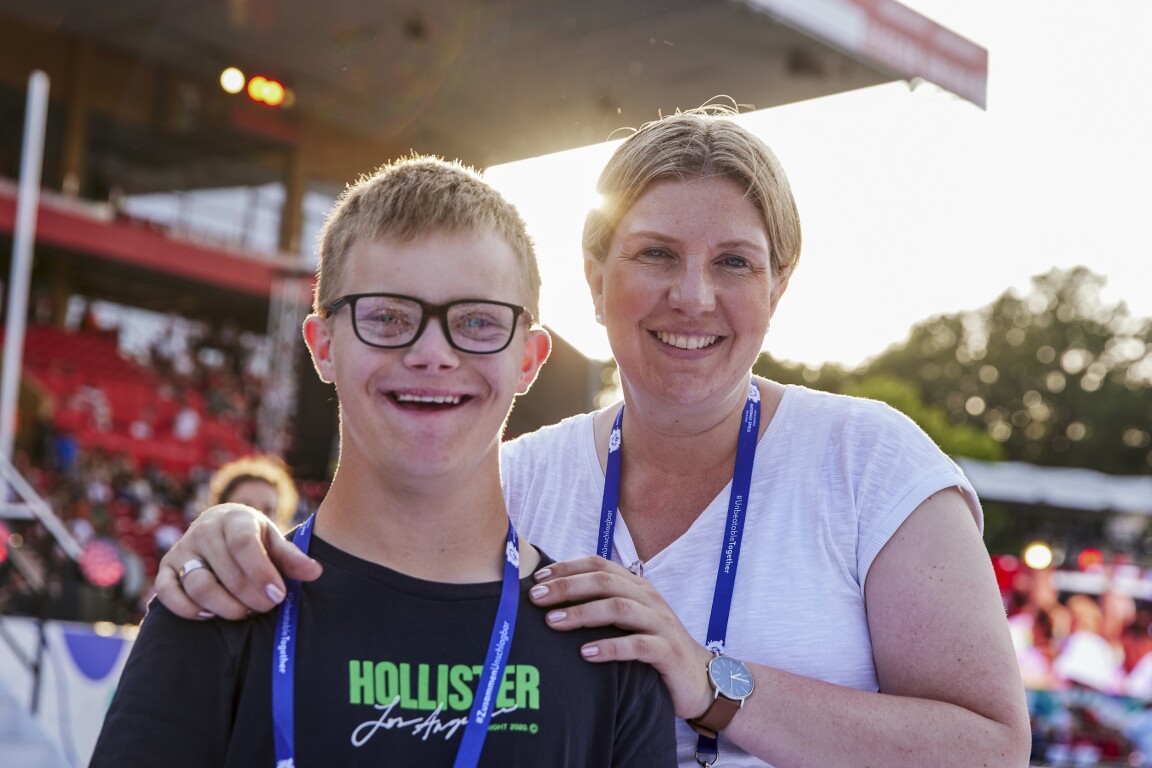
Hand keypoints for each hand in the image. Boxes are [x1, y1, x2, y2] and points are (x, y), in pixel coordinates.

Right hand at [154, 503, 322, 619]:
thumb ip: (292, 557)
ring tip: (245, 612)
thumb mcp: (273, 541)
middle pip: (226, 571)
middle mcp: (204, 531)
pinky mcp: (166, 568)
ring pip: (198, 585)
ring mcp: (182, 550)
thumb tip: (315, 573)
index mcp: (234, 519)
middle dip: (250, 597)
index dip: (261, 573)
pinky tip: (210, 615)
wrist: (219, 527)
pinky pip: (167, 593)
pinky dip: (187, 608)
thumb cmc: (253, 539)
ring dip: (224, 606)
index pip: (244, 544)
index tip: (279, 595)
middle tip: (267, 608)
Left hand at [528, 555, 713, 718]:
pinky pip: (637, 645)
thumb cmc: (652, 646)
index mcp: (636, 586)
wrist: (697, 678)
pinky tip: (586, 653)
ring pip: (619, 608)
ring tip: (554, 621)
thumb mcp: (628, 620)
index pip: (598, 565)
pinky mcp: (668, 651)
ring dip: (583, 613)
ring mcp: (660, 623)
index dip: (567, 567)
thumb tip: (553, 600)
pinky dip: (610, 647)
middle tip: (536, 598)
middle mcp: (648, 598)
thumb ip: (600, 605)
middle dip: (567, 587)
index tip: (536, 578)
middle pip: (604, 582)